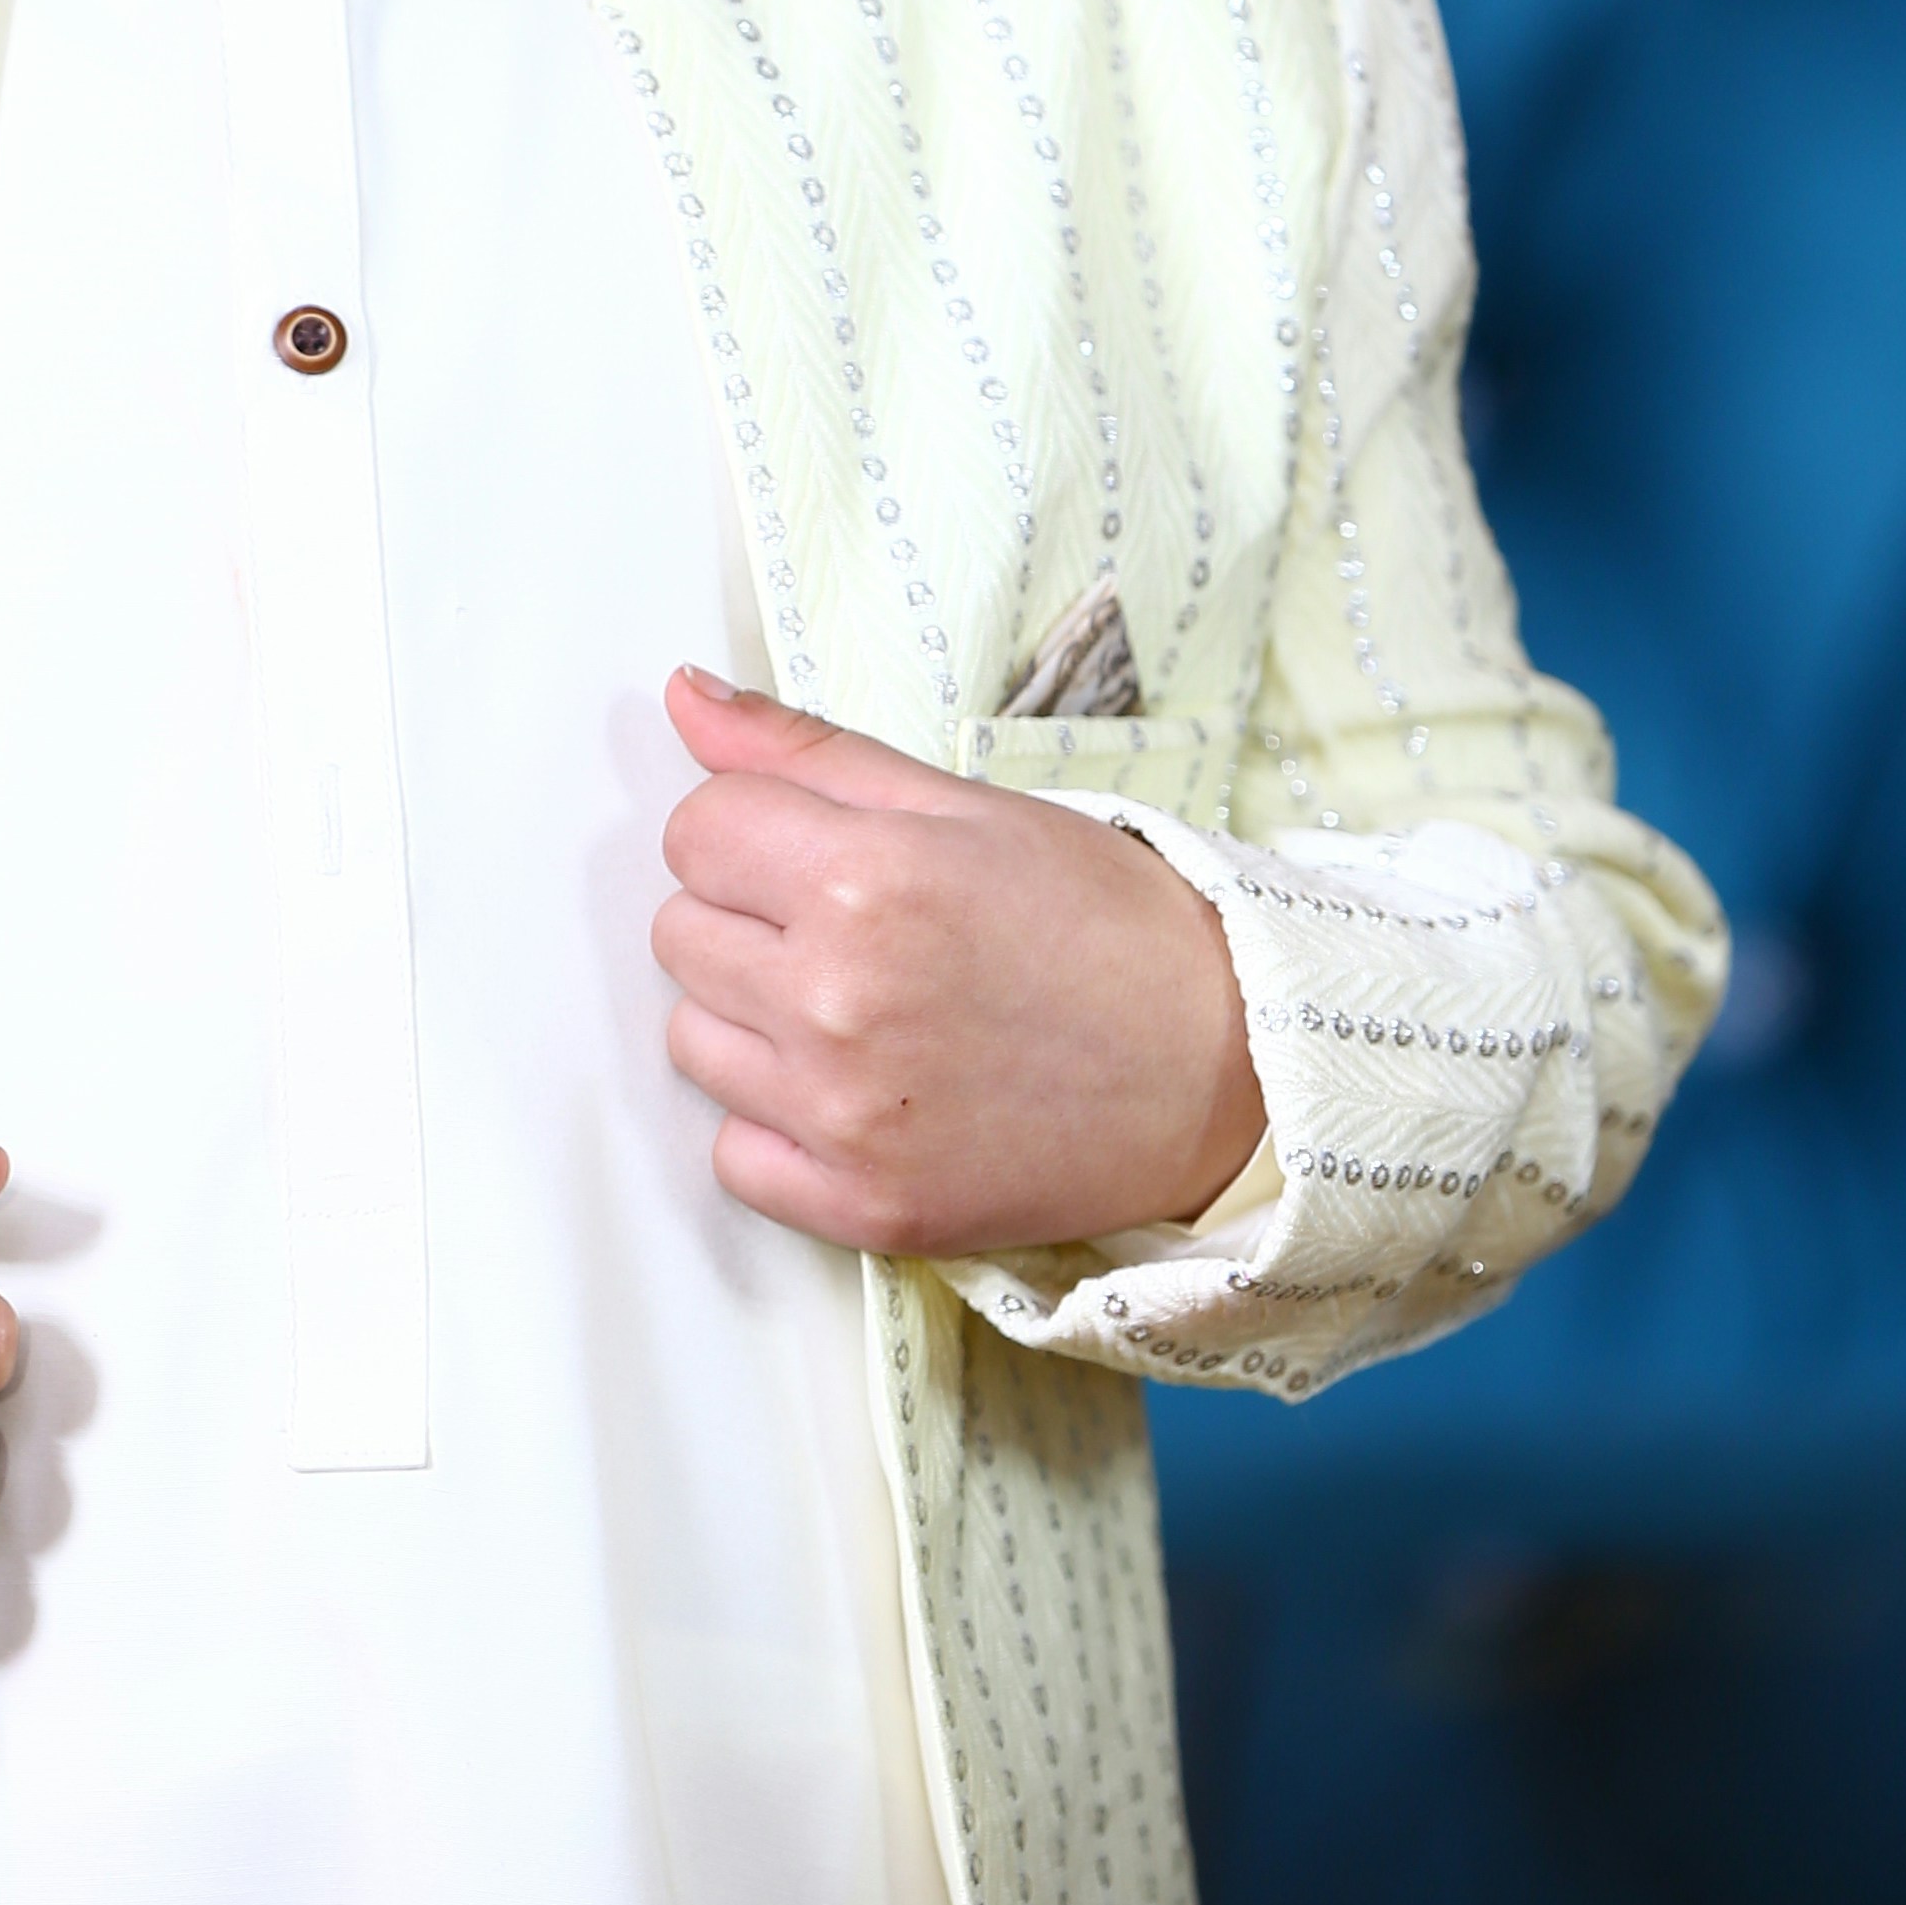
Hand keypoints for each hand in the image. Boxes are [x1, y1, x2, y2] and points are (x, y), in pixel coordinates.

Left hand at [654, 672, 1263, 1260]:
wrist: (1225, 1068)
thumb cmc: (1103, 924)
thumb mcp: (963, 805)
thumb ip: (807, 751)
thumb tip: (684, 697)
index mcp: (861, 878)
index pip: (696, 829)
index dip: (751, 832)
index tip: (813, 852)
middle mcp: (836, 997)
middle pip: (680, 933)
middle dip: (748, 919)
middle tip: (854, 932)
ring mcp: (844, 1114)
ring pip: (694, 1041)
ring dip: (754, 1021)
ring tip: (861, 1011)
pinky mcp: (862, 1207)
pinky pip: (733, 1155)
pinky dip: (778, 1126)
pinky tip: (858, 1094)